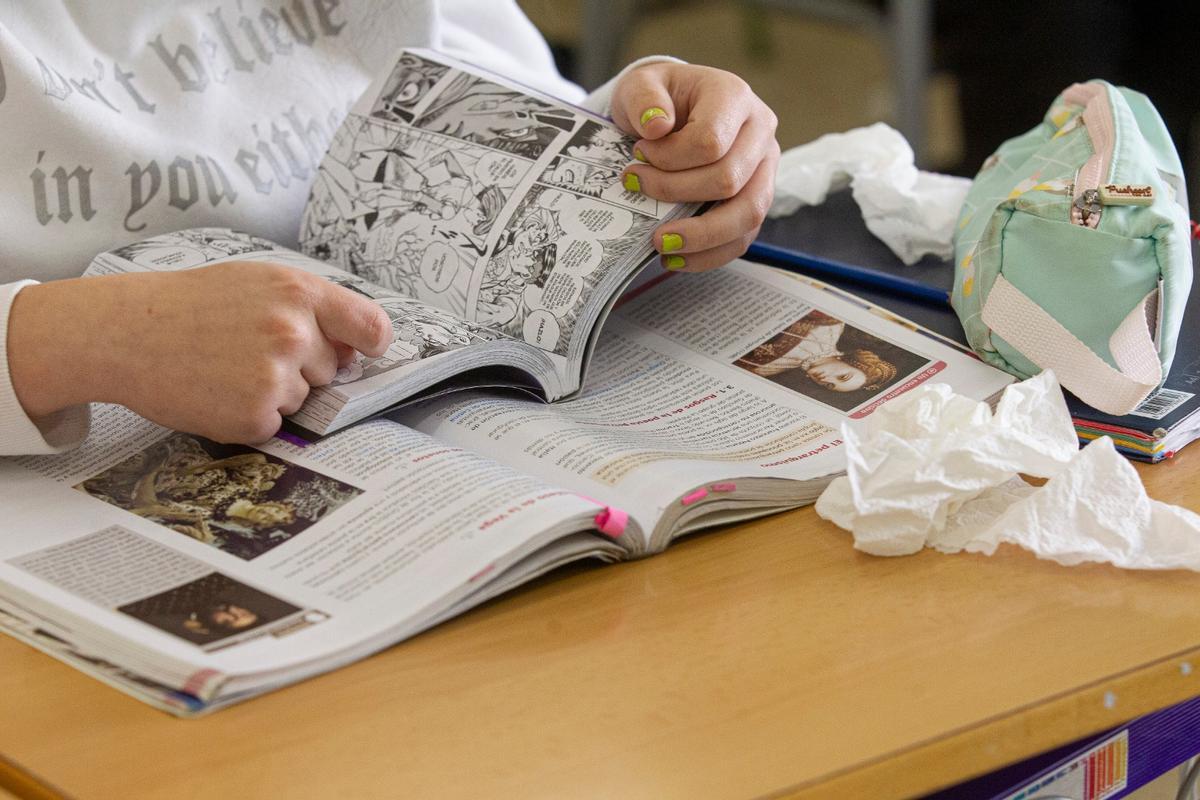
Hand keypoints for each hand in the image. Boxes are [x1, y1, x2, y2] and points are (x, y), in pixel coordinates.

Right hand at [7, 262, 390, 442]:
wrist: (125, 333)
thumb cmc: (191, 305)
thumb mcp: (257, 282)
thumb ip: (310, 308)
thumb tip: (353, 348)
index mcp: (300, 292)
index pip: (372, 328)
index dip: (370, 345)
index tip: (363, 352)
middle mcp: (293, 332)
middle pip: (332, 370)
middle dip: (301, 366)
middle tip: (247, 349)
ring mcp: (275, 376)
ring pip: (303, 398)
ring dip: (274, 392)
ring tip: (226, 367)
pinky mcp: (255, 414)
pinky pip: (276, 424)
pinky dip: (251, 416)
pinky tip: (218, 391)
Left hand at [610, 62, 779, 271]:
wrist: (671, 111)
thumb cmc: (658, 99)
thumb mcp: (640, 84)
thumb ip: (644, 98)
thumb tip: (655, 127)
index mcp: (734, 97)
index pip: (711, 141)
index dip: (669, 158)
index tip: (637, 155)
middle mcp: (759, 132)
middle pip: (729, 180)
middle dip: (675, 194)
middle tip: (636, 190)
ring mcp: (763, 169)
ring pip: (747, 215)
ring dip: (700, 237)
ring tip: (659, 243)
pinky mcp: (756, 200)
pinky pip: (743, 238)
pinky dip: (708, 255)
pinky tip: (675, 258)